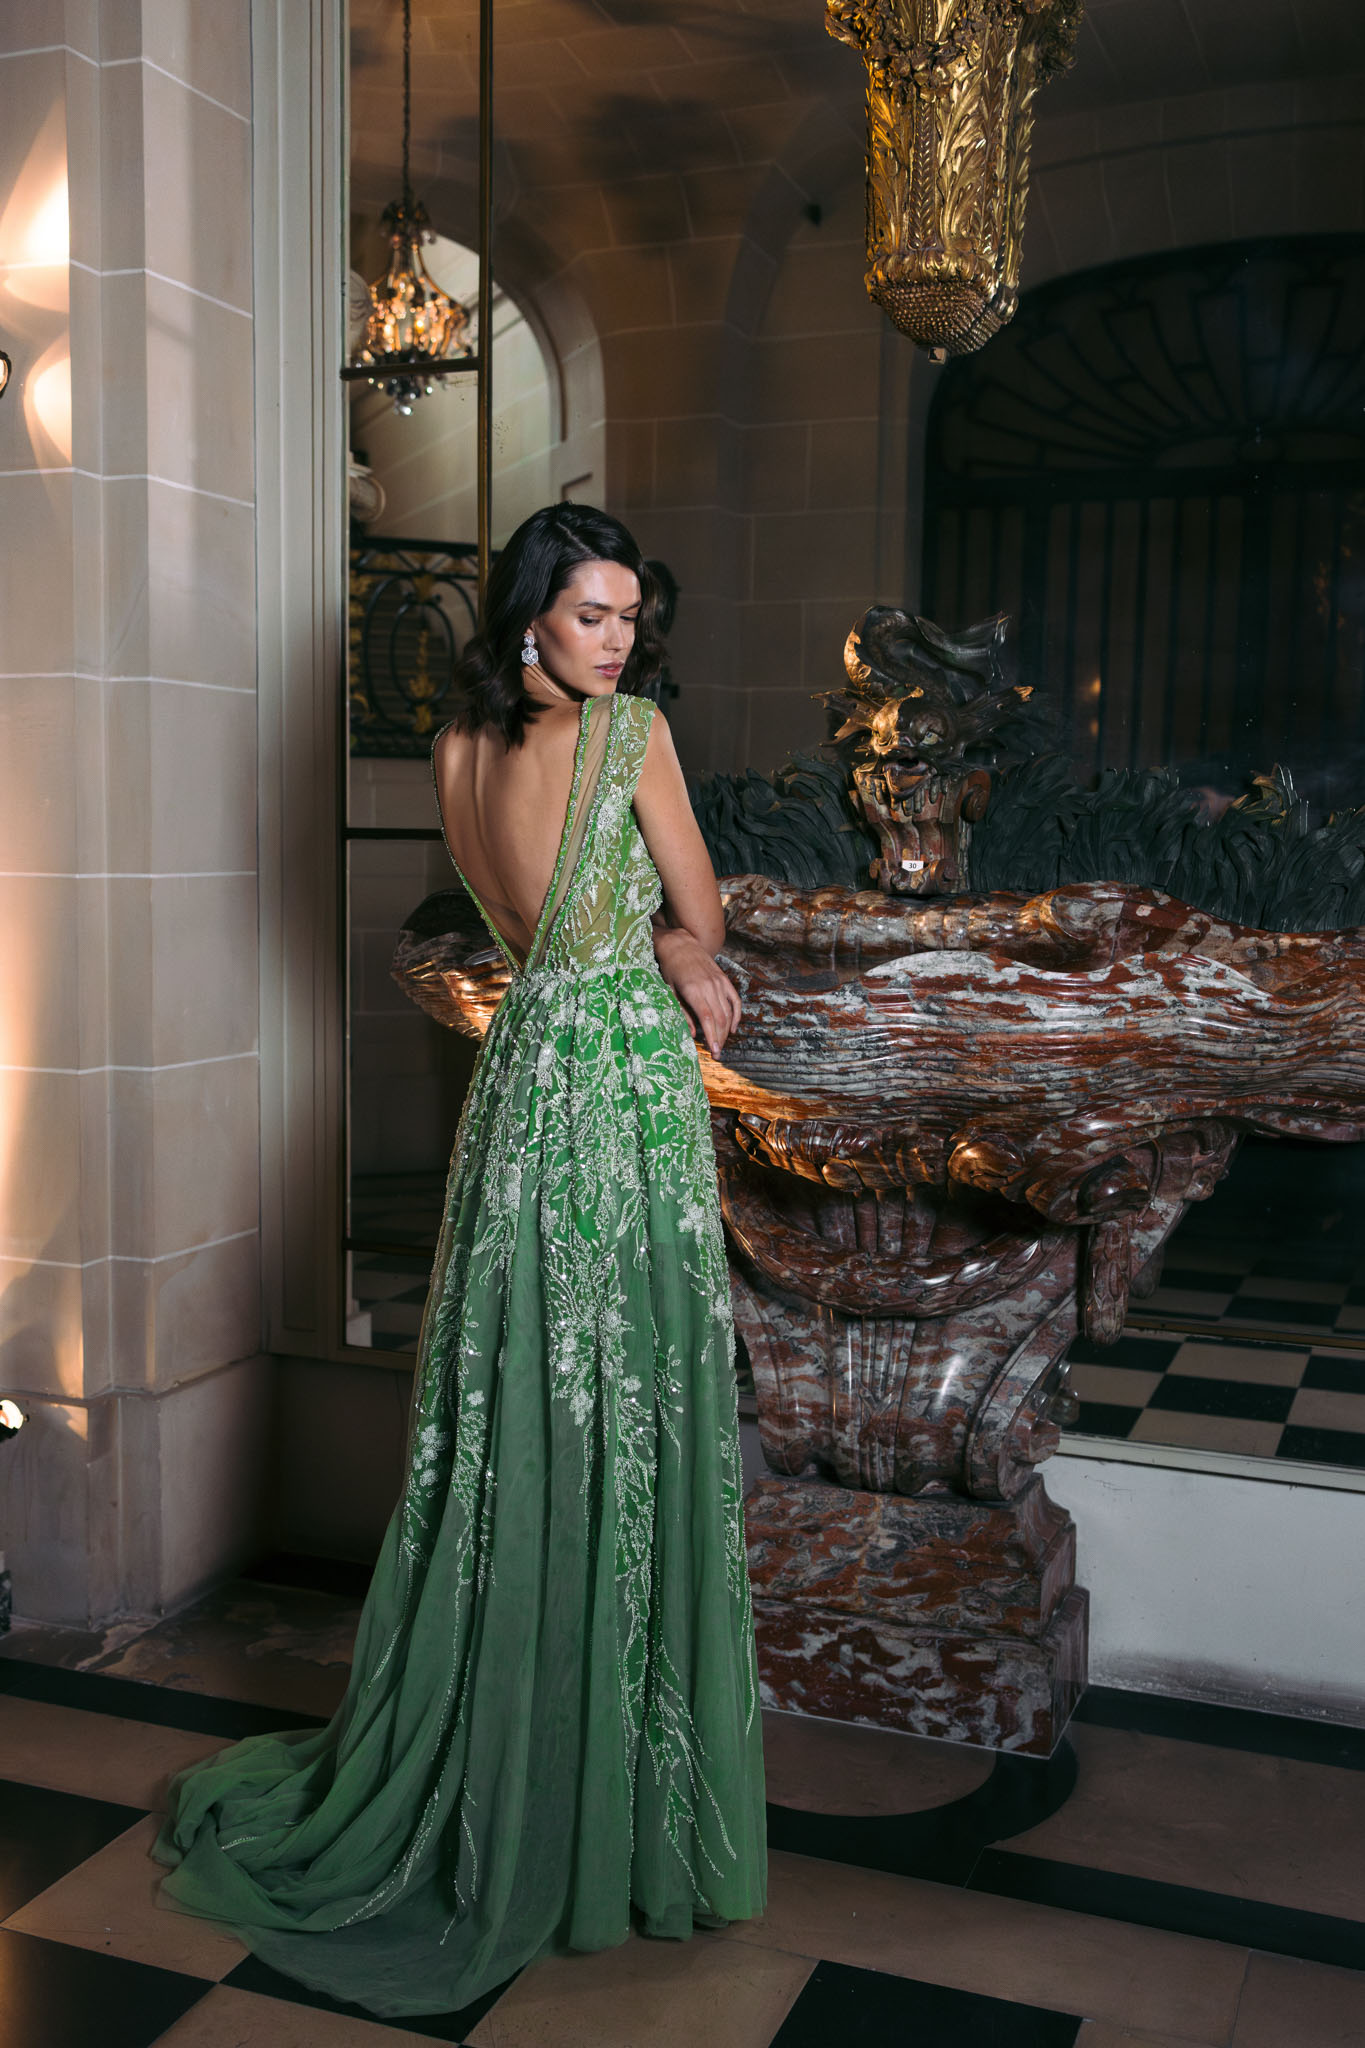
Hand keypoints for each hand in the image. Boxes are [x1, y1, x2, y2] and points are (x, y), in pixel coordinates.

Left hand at [652, 927, 741, 1057]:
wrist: (679, 944)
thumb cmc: (670, 969)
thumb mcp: (670, 991)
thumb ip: (682, 1013)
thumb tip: (693, 1034)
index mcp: (694, 991)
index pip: (708, 1019)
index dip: (712, 1037)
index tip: (714, 1052)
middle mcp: (709, 987)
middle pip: (720, 1018)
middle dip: (719, 1038)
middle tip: (717, 1054)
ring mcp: (718, 982)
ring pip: (728, 1012)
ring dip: (726, 1030)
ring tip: (721, 1044)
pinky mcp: (723, 979)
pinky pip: (735, 1000)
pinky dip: (736, 1015)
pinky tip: (733, 1028)